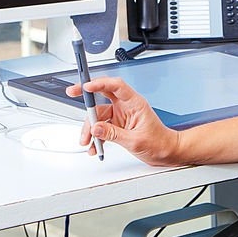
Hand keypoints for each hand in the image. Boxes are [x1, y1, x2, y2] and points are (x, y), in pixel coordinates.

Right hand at [65, 76, 181, 165]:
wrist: (166, 152)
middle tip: (71, 93)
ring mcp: (121, 115)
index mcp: (135, 103)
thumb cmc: (159, 143)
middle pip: (102, 94)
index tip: (86, 86)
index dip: (100, 83)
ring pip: (99, 115)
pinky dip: (96, 136)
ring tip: (88, 142)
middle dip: (86, 95)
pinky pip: (102, 127)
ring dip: (90, 128)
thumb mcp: (135, 141)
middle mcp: (126, 106)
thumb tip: (96, 128)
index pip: (116, 86)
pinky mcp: (118, 125)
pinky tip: (95, 146)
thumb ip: (113, 134)